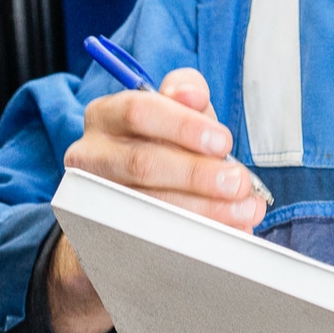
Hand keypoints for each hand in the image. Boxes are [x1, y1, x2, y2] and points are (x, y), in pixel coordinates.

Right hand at [46, 65, 260, 332]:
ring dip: (202, 210)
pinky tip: (223, 233)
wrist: (137, 196)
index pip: (139, 111)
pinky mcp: (105, 233)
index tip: (223, 143)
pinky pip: (149, 238)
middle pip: (142, 163)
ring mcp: (93, 198)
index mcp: (106, 115)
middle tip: (239, 183)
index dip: (184, 126)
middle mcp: (90, 155)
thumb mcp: (177, 113)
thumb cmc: (161, 144)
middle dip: (198, 174)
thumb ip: (187, 94)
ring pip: (146, 206)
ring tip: (242, 210)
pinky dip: (191, 236)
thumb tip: (190, 95)